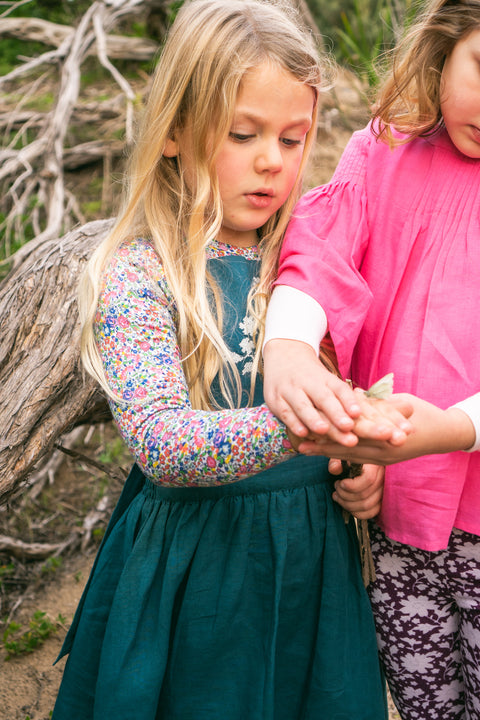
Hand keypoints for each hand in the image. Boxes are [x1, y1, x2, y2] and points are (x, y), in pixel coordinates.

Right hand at [263, 339, 360, 443]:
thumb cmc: (311, 376)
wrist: (284, 355)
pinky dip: (293, 423)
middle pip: (323, 398)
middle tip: (348, 427)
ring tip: (324, 430)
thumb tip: (362, 416)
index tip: (358, 413)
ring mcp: (290, 390)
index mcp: (325, 378)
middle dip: (335, 413)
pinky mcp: (275, 400)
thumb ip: (342, 397)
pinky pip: (285, 412)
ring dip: (313, 419)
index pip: (339, 389)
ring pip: (303, 405)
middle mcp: (308, 383)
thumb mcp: (327, 381)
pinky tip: (302, 433)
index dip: (348, 401)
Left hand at [299, 394, 475, 464]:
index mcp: (387, 435)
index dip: (331, 430)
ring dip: (325, 453)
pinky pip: (356, 461)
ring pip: (349, 456)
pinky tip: (321, 455)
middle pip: (346, 448)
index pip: (354, 433)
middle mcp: (382, 451)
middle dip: (321, 445)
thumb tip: (356, 394)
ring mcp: (382, 459)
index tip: (311, 426)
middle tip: (298, 443)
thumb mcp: (401, 403)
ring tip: (302, 449)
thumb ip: (379, 403)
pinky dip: (338, 457)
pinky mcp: (381, 463)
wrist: (445, 435)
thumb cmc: (424, 413)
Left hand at [330, 461, 383, 519]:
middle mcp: (383, 479)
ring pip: (366, 506)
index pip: (368, 479)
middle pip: (365, 495)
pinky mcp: (381, 501)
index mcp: (375, 465)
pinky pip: (371, 513)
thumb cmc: (350, 460)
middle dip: (344, 495)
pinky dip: (356, 513)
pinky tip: (346, 504)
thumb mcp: (343, 456)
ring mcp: (383, 492)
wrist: (360, 466)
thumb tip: (334, 469)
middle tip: (336, 488)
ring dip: (347, 505)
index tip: (340, 483)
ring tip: (337, 496)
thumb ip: (336, 461)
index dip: (352, 485)